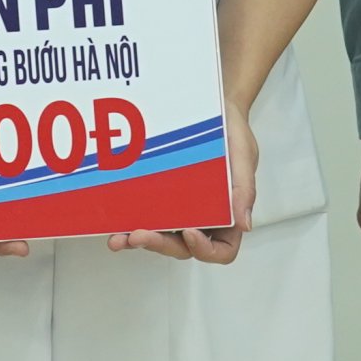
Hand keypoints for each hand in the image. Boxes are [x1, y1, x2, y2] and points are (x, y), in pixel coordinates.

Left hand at [112, 98, 252, 261]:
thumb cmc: (233, 134)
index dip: (204, 250)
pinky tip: (116, 226)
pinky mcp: (160, 199)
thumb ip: (244, 190)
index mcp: (229, 217)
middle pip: (183, 248)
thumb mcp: (244, 157)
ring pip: (161, 238)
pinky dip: (130, 225)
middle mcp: (204, 220)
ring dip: (139, 242)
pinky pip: (146, 218)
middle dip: (160, 245)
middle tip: (140, 236)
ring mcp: (180, 212)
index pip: (221, 251)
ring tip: (120, 239)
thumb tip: (244, 224)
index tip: (189, 232)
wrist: (213, 110)